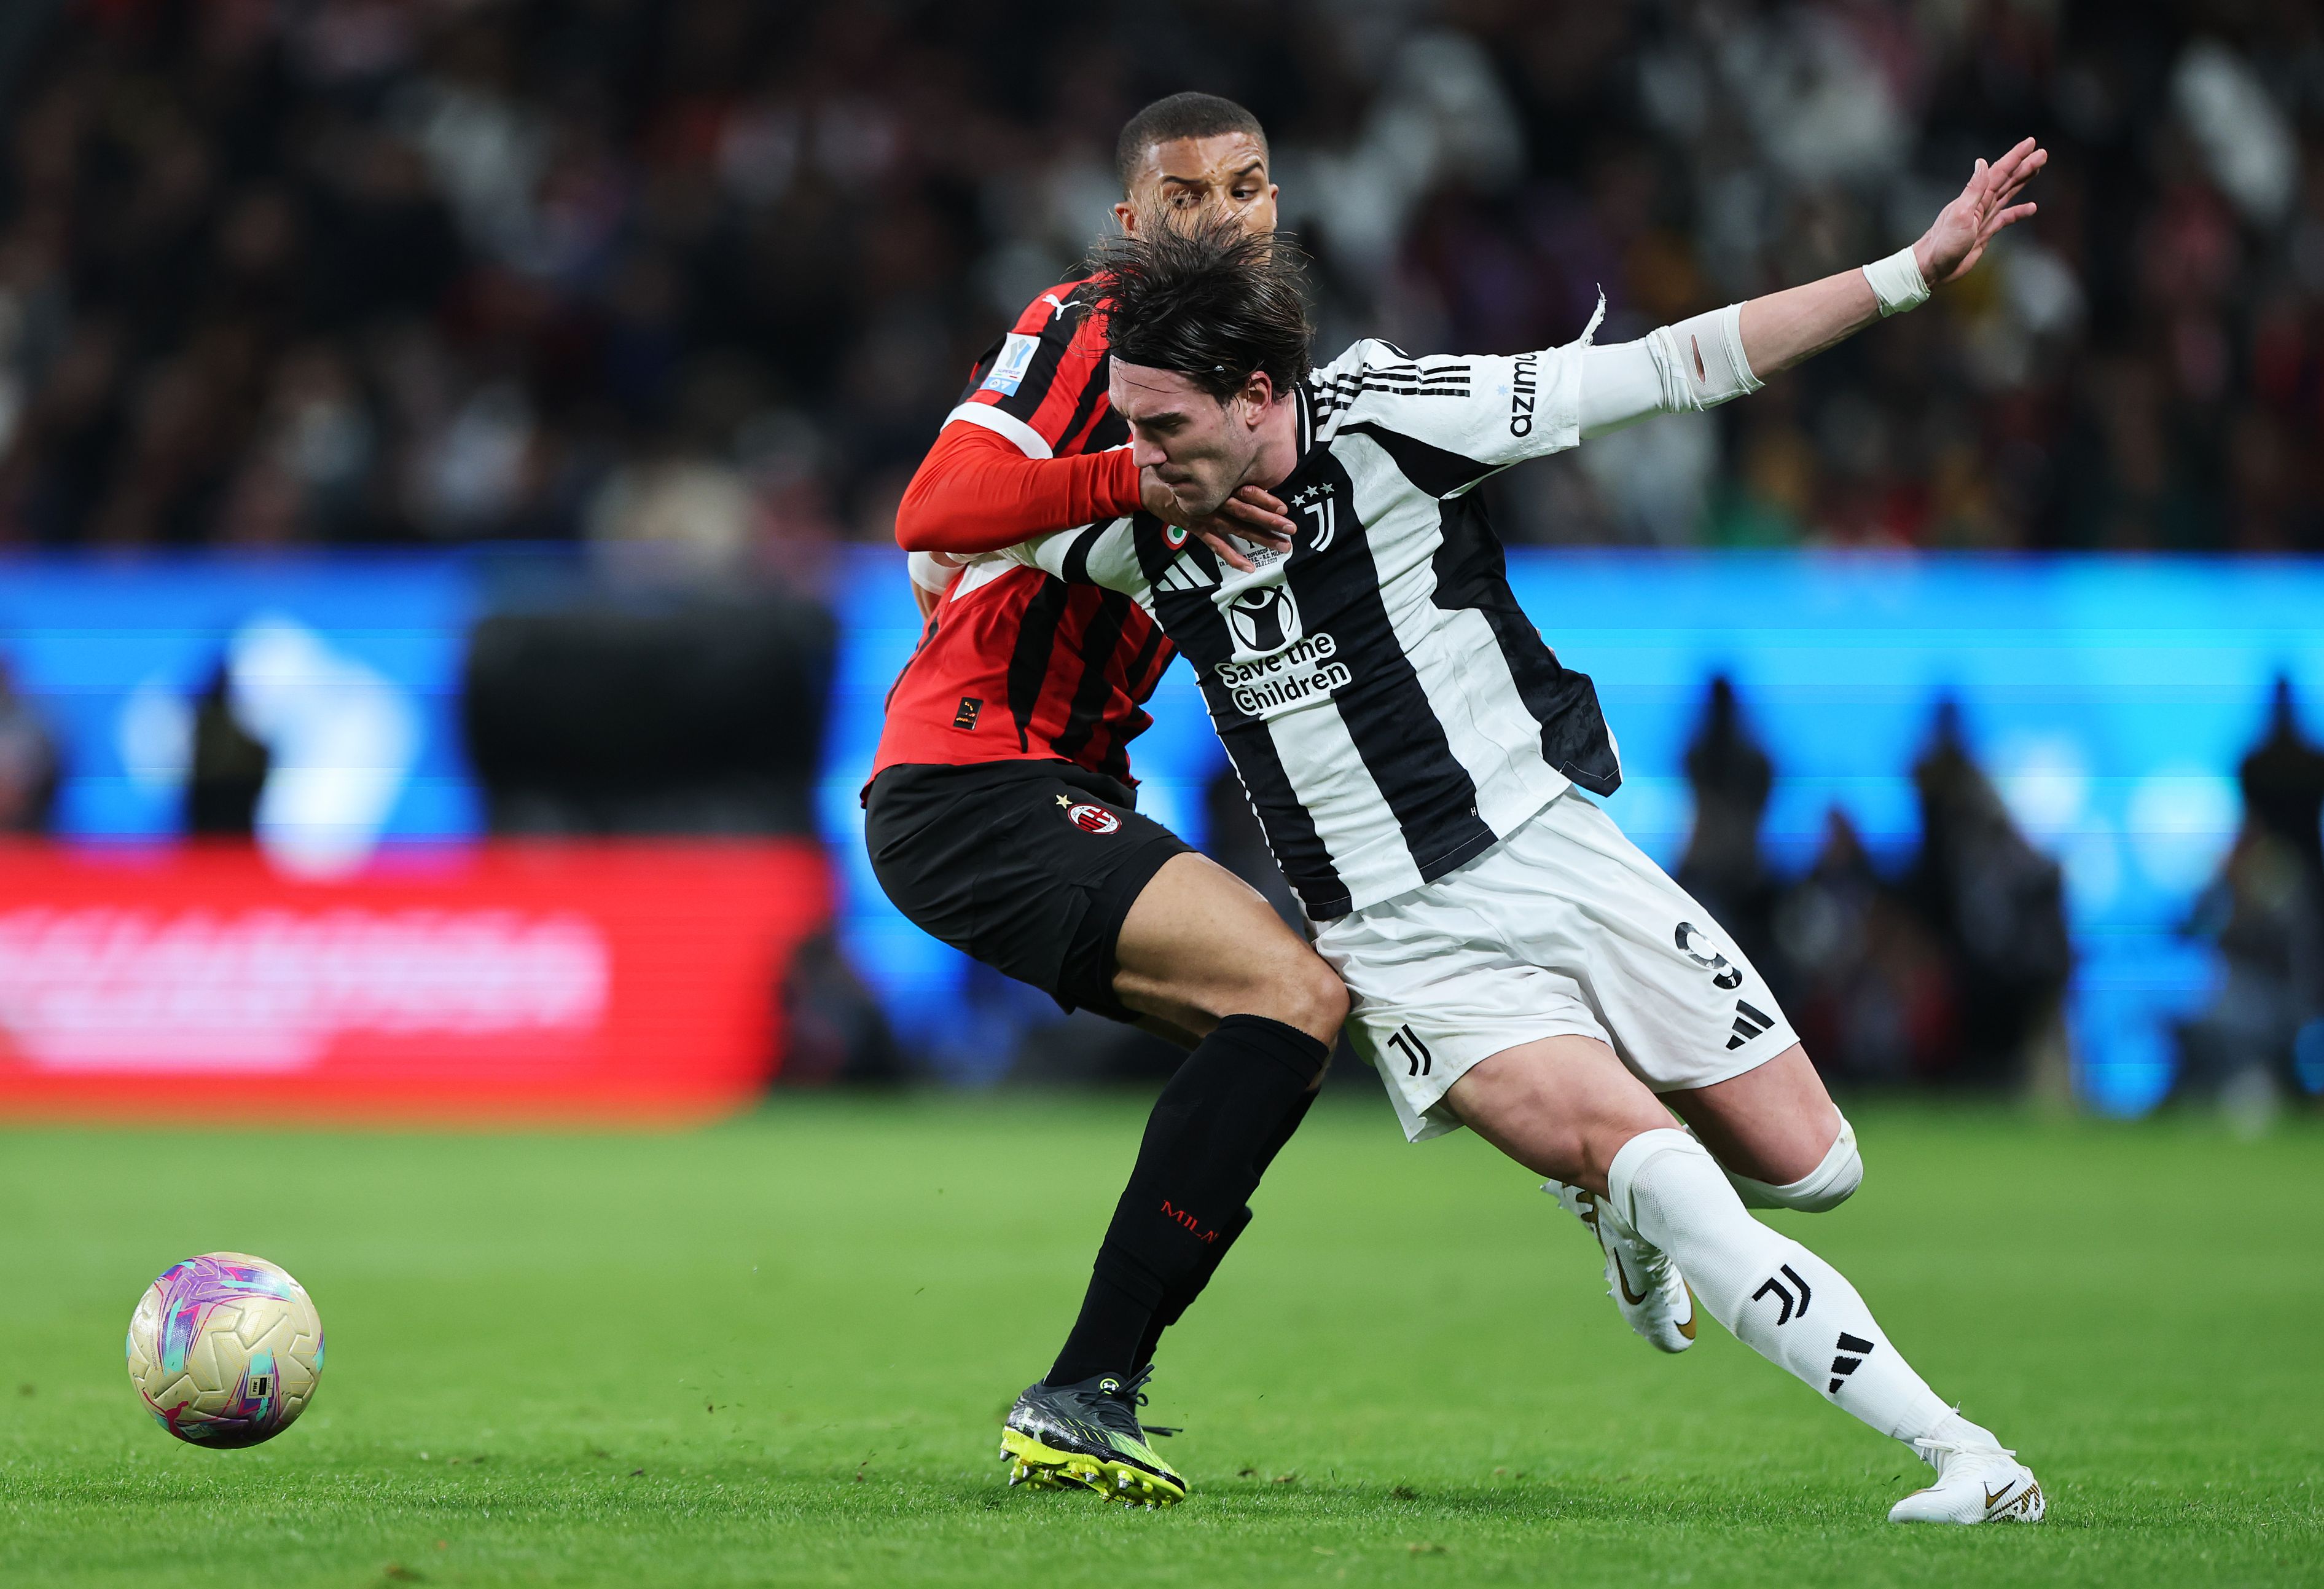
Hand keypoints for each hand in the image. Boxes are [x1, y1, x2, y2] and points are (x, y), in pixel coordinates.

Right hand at [1141, 472, 1291, 571]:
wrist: (1151, 484)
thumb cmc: (1184, 473)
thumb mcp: (1204, 467)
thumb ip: (1225, 471)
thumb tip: (1252, 471)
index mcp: (1219, 483)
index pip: (1246, 491)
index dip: (1265, 499)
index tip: (1283, 507)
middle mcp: (1214, 499)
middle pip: (1246, 512)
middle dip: (1270, 521)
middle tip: (1291, 529)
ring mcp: (1205, 515)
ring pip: (1236, 529)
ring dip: (1260, 538)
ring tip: (1282, 546)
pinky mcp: (1196, 528)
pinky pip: (1216, 545)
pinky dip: (1232, 557)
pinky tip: (1249, 567)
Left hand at [1914, 137, 2045, 286]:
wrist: (1933, 267)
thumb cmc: (1944, 243)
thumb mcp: (1960, 213)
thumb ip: (1974, 189)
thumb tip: (1982, 162)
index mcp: (1975, 197)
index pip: (1999, 172)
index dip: (2015, 157)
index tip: (2031, 142)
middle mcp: (1980, 204)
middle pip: (2007, 180)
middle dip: (2024, 166)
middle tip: (2043, 153)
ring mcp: (1983, 218)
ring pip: (2008, 194)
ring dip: (2022, 182)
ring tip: (2038, 169)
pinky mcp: (1985, 232)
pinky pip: (2005, 218)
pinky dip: (2018, 212)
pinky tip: (2032, 208)